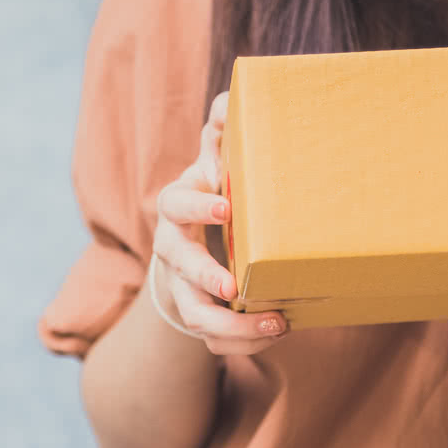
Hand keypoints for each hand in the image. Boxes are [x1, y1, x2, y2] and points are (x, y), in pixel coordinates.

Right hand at [149, 91, 287, 354]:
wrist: (198, 237)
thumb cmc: (218, 189)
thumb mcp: (217, 154)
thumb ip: (223, 126)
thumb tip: (230, 104)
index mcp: (177, 206)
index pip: (175, 203)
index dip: (197, 206)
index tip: (226, 206)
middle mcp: (173, 250)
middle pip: (177, 267)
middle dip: (203, 276)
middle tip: (232, 286)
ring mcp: (183, 287)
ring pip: (194, 314)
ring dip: (230, 324)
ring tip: (274, 323)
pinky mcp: (198, 315)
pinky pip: (212, 340)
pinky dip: (241, 343)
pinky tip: (274, 333)